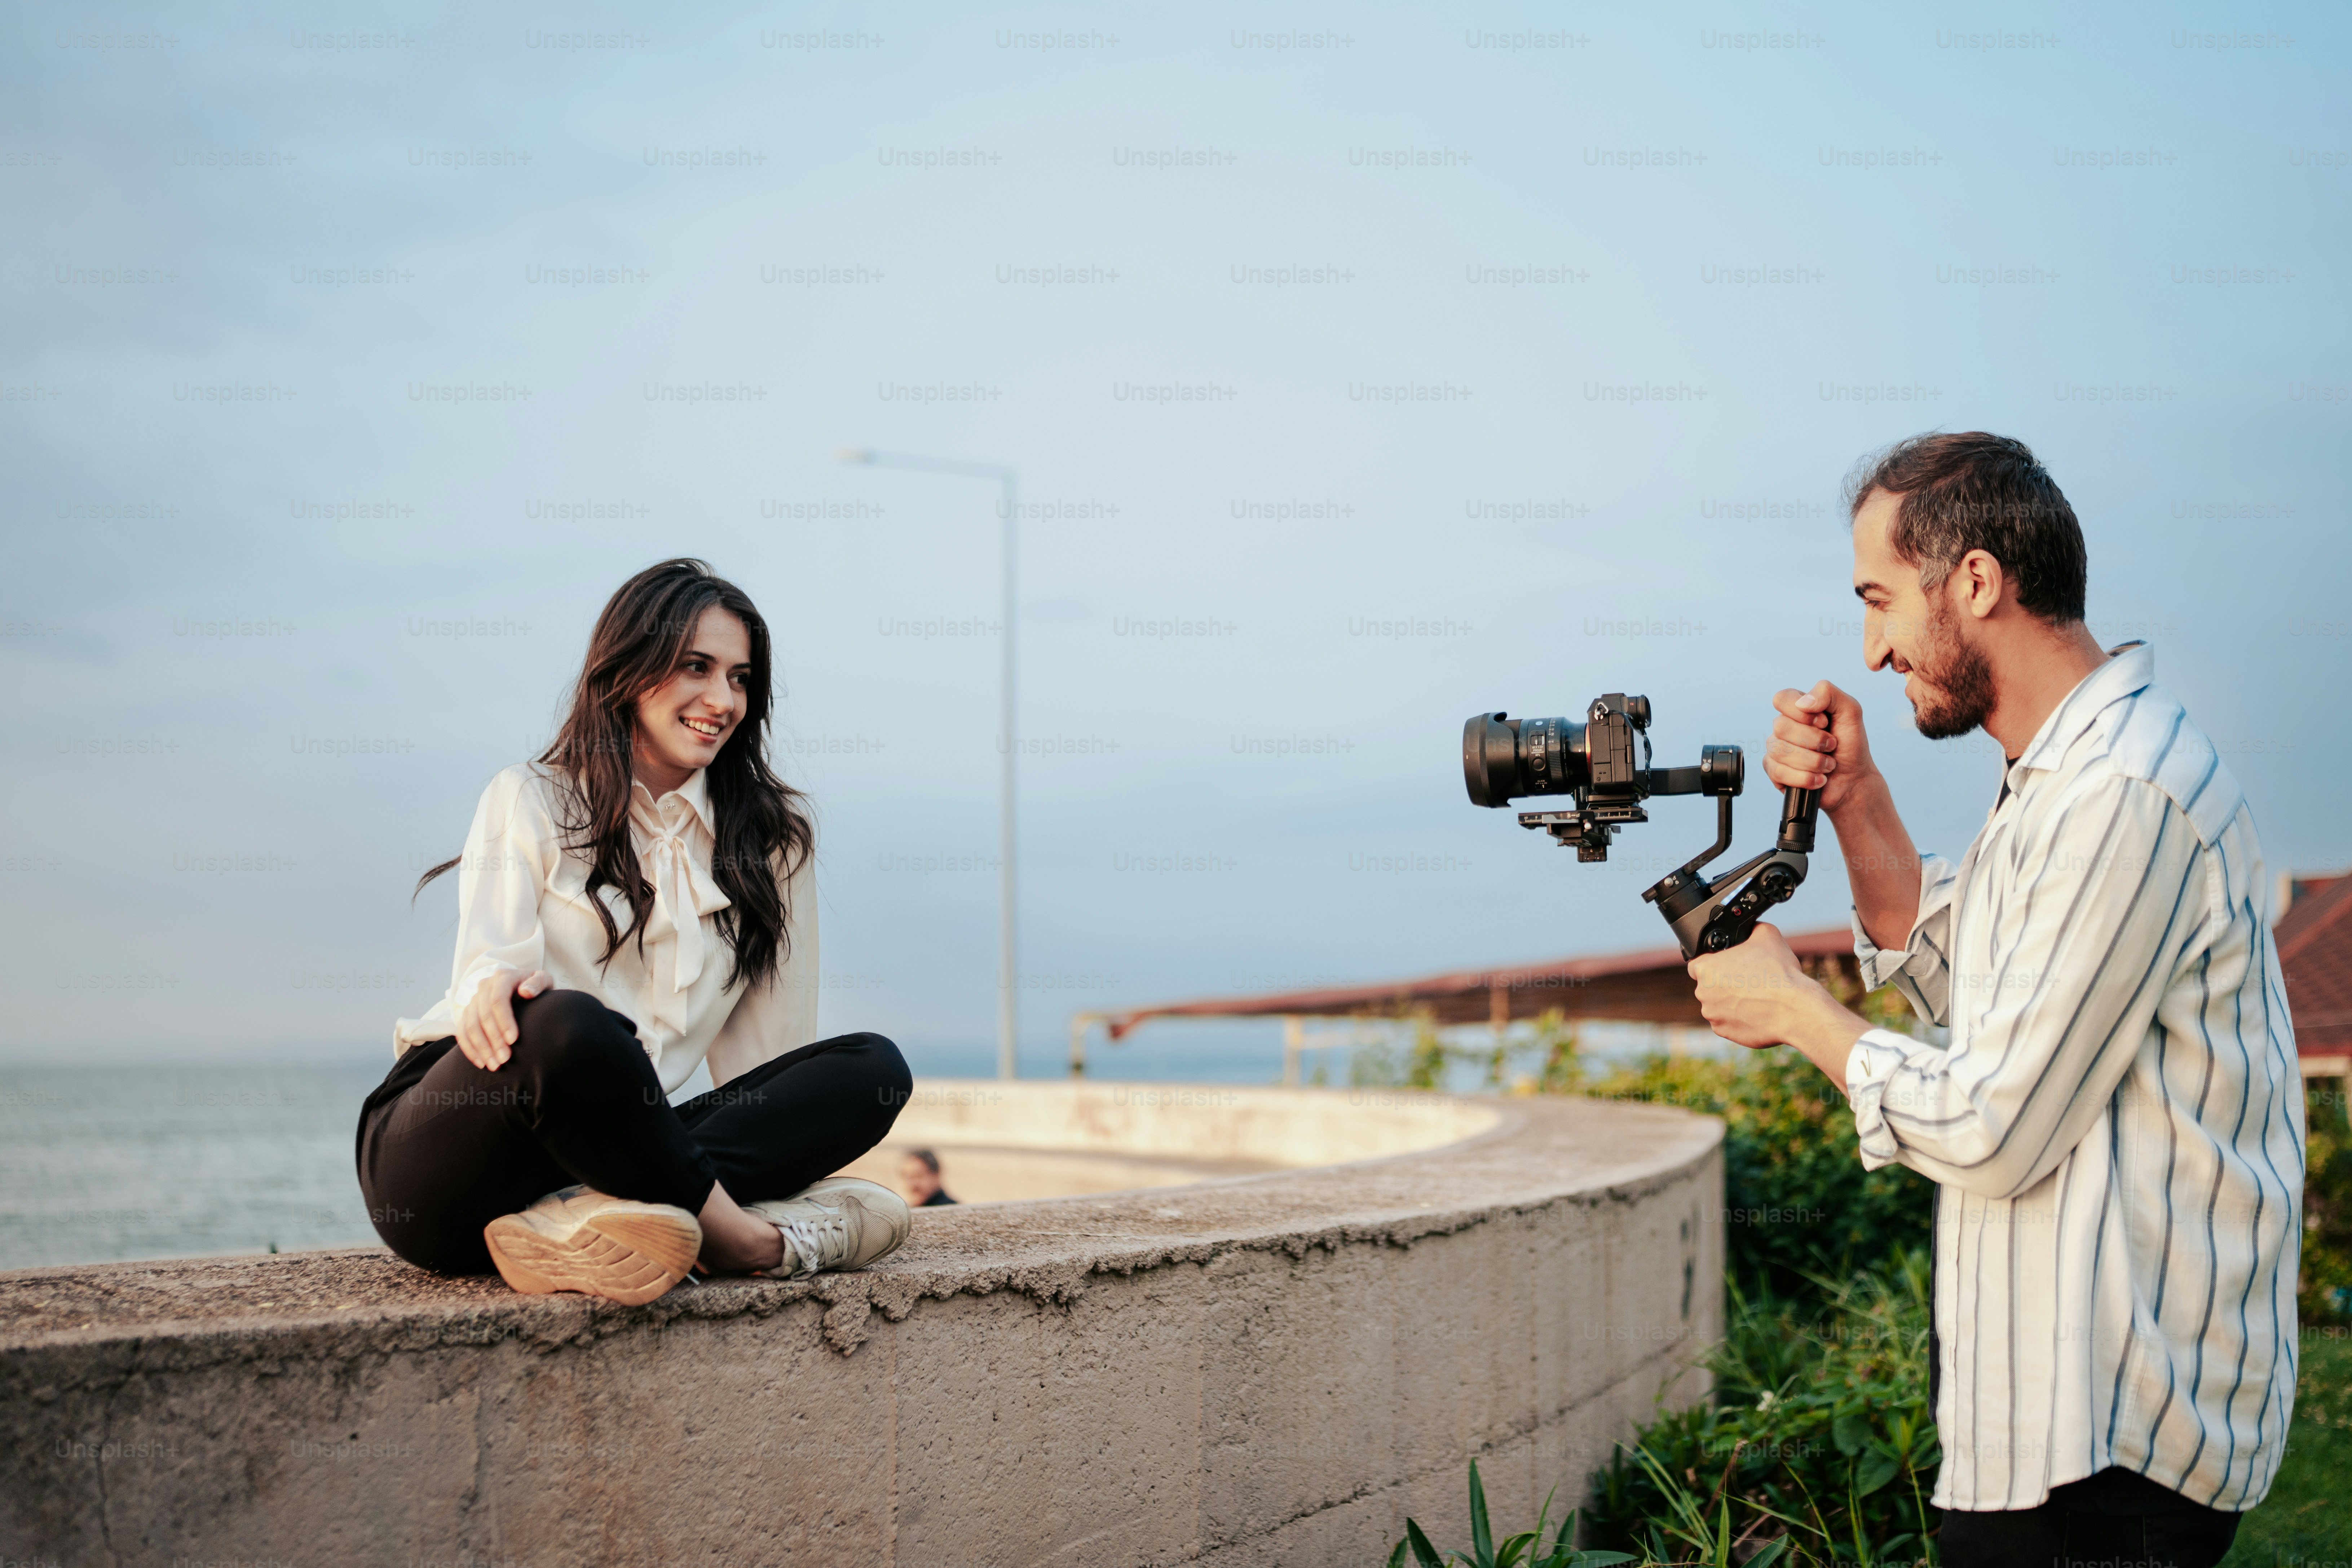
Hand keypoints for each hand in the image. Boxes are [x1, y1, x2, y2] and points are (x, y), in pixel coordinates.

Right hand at [455, 967, 552, 1070]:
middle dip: (494, 1039)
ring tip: (495, 1065)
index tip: (513, 1040)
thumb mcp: (543, 980)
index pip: (498, 1000)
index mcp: (502, 977)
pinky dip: (470, 1049)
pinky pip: (462, 1033)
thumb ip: (538, 982)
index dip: (504, 1021)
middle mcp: (484, 987)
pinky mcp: (467, 1014)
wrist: (521, 987)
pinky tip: (481, 1063)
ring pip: (470, 1026)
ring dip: (481, 1048)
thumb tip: (526, 991)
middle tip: (505, 1058)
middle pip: (483, 1016)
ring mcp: (473, 1001)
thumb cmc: (535, 987)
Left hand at [1686, 923, 1828, 1049]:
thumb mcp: (1767, 935)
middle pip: (1709, 984)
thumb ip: (1750, 928)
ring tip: (1755, 996)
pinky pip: (1727, 1021)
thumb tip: (1748, 926)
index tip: (1728, 964)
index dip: (1714, 961)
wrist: (1795, 1010)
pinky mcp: (1723, 1031)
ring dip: (1731, 1000)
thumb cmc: (1779, 973)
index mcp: (1705, 968)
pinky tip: (1756, 1011)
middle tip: (1747, 979)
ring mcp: (1712, 1014)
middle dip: (1724, 981)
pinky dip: (1738, 1017)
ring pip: (1718, 1003)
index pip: (1698, 962)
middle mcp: (1702, 993)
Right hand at [1765, 680, 1878, 815]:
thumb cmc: (1851, 745)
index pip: (1782, 699)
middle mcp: (1784, 727)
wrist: (1854, 780)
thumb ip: (1829, 694)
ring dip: (1813, 762)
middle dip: (1814, 741)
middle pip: (1781, 727)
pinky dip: (1805, 778)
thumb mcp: (1850, 711)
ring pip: (1781, 751)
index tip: (1824, 723)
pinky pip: (1778, 772)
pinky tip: (1819, 779)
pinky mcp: (1775, 772)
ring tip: (1829, 765)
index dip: (1802, 713)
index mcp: (1798, 709)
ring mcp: (1776, 749)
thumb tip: (1802, 703)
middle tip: (1831, 746)